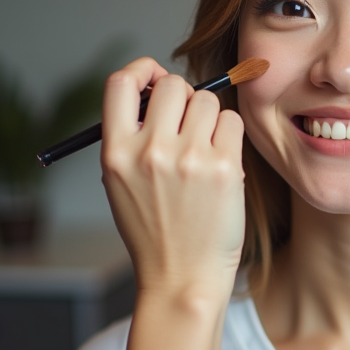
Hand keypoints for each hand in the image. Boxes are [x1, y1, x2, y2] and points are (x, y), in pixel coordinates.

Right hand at [100, 57, 245, 302]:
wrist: (181, 278)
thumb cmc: (155, 231)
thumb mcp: (121, 184)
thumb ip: (133, 138)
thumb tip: (158, 88)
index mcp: (116, 153)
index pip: (121, 83)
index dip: (141, 71)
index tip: (154, 80)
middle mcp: (150, 151)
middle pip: (173, 85)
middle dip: (183, 98)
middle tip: (188, 126)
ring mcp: (189, 158)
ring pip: (208, 101)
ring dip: (210, 119)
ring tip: (204, 153)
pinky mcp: (225, 168)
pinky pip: (233, 122)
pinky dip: (230, 136)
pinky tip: (222, 164)